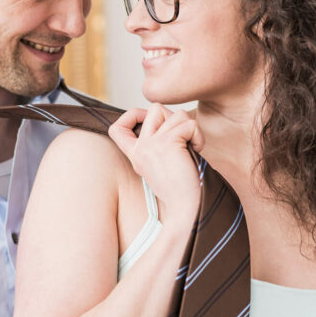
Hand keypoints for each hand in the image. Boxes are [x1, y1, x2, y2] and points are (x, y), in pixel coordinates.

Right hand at [108, 104, 202, 224]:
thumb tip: (166, 119)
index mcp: (137, 155)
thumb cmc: (181, 190)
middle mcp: (141, 148)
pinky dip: (198, 137)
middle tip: (182, 141)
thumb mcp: (159, 166)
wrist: (188, 208)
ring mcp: (152, 144)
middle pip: (155, 108)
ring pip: (177, 114)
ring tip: (190, 149)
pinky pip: (190, 124)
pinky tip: (196, 151)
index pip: (117, 128)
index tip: (149, 122)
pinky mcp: (167, 143)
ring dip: (190, 129)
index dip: (132, 115)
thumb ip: (156, 145)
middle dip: (174, 119)